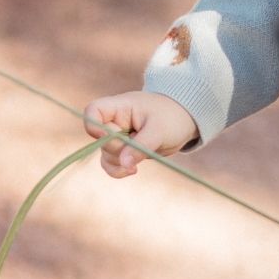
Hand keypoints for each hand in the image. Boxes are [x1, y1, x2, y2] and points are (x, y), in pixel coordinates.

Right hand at [83, 91, 197, 178]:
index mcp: (120, 107)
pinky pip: (111, 165)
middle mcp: (113, 122)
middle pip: (100, 141)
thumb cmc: (173, 117)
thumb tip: (124, 164)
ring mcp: (116, 137)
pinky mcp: (122, 151)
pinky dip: (119, 171)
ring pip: (105, 156)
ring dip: (120, 162)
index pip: (93, 111)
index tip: (109, 135)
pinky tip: (133, 170)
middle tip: (140, 145)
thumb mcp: (159, 130)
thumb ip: (139, 147)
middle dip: (118, 149)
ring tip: (140, 158)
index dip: (94, 126)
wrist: (185, 121)